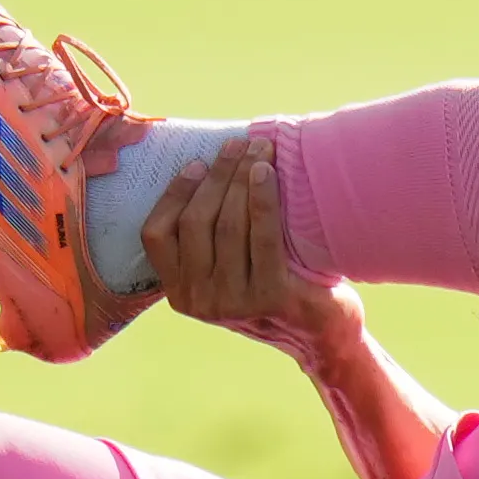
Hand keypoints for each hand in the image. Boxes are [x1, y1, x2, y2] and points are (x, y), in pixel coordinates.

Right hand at [138, 136, 361, 359]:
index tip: (198, 162)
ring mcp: (232, 303)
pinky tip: (266, 173)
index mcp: (180, 293)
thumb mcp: (228, 272)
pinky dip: (262, 199)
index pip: (157, 235)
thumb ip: (208, 241)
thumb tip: (207, 168)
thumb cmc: (275, 288)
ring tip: (259, 148)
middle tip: (237, 144)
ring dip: (241, 178)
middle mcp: (199, 301)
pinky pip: (261, 237)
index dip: (174, 194)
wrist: (321, 334)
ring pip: (227, 225)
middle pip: (196, 222)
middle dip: (216, 175)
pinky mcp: (268, 298)